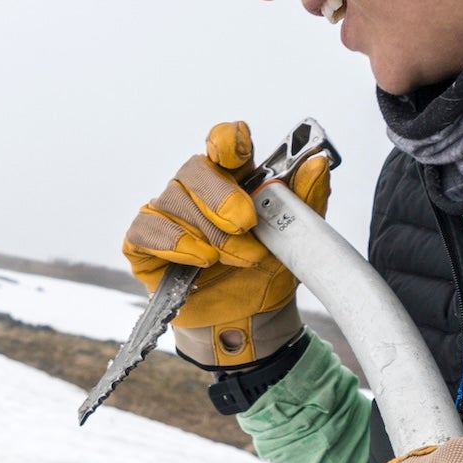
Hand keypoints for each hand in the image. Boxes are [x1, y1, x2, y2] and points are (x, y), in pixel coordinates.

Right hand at [121, 121, 329, 367]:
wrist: (251, 321)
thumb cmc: (267, 273)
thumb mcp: (296, 238)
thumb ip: (306, 199)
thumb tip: (317, 162)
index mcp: (234, 179)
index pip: (223, 143)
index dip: (227, 141)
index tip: (239, 155)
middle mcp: (196, 190)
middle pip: (195, 168)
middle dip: (221, 197)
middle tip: (246, 225)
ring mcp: (167, 214)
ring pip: (173, 201)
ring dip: (209, 232)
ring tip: (236, 258)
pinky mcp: (144, 242)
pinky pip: (146, 228)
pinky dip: (175, 242)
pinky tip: (200, 259)